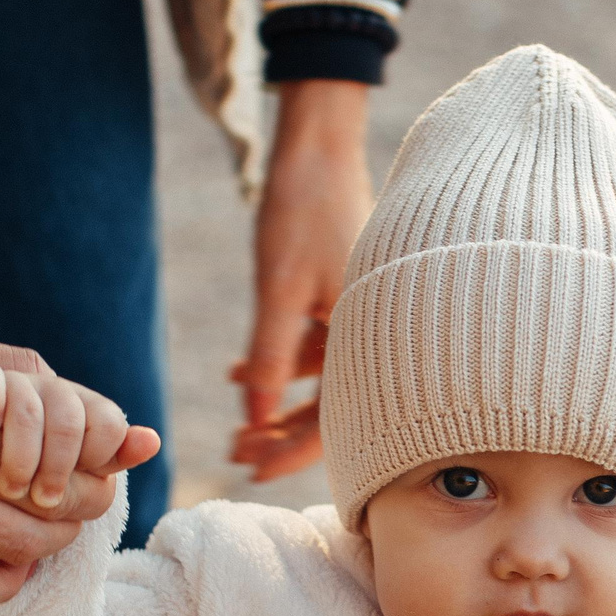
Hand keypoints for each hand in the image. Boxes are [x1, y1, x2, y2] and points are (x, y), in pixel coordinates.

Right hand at [0, 361, 160, 511]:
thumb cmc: (28, 458)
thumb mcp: (73, 462)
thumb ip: (111, 454)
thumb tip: (152, 441)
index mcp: (82, 409)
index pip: (109, 425)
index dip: (99, 457)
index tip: (77, 490)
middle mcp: (53, 391)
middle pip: (70, 423)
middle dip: (59, 470)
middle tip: (44, 501)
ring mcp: (16, 383)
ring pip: (32, 410)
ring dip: (23, 456)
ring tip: (10, 488)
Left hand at [231, 79, 372, 481]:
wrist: (321, 145)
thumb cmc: (305, 209)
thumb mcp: (279, 287)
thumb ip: (269, 357)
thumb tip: (254, 421)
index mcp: (373, 336)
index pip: (339, 419)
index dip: (293, 451)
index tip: (252, 470)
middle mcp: (379, 333)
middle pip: (336, 408)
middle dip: (283, 433)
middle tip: (237, 452)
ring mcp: (364, 318)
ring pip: (324, 381)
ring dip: (279, 401)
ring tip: (237, 422)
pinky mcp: (349, 301)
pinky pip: (319, 349)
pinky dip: (283, 364)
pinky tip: (240, 373)